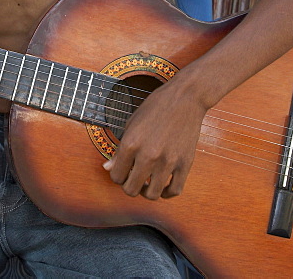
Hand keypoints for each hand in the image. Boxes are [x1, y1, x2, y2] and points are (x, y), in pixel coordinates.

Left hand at [103, 79, 209, 199]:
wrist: (185, 98)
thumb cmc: (155, 107)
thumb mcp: (131, 124)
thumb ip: (119, 150)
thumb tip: (107, 168)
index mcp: (131, 144)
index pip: (116, 176)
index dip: (117, 176)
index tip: (123, 171)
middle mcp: (148, 155)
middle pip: (131, 190)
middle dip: (129, 186)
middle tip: (133, 178)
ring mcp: (168, 161)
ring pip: (152, 195)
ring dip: (147, 192)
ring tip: (148, 182)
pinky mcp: (185, 163)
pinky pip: (175, 190)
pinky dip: (167, 192)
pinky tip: (164, 184)